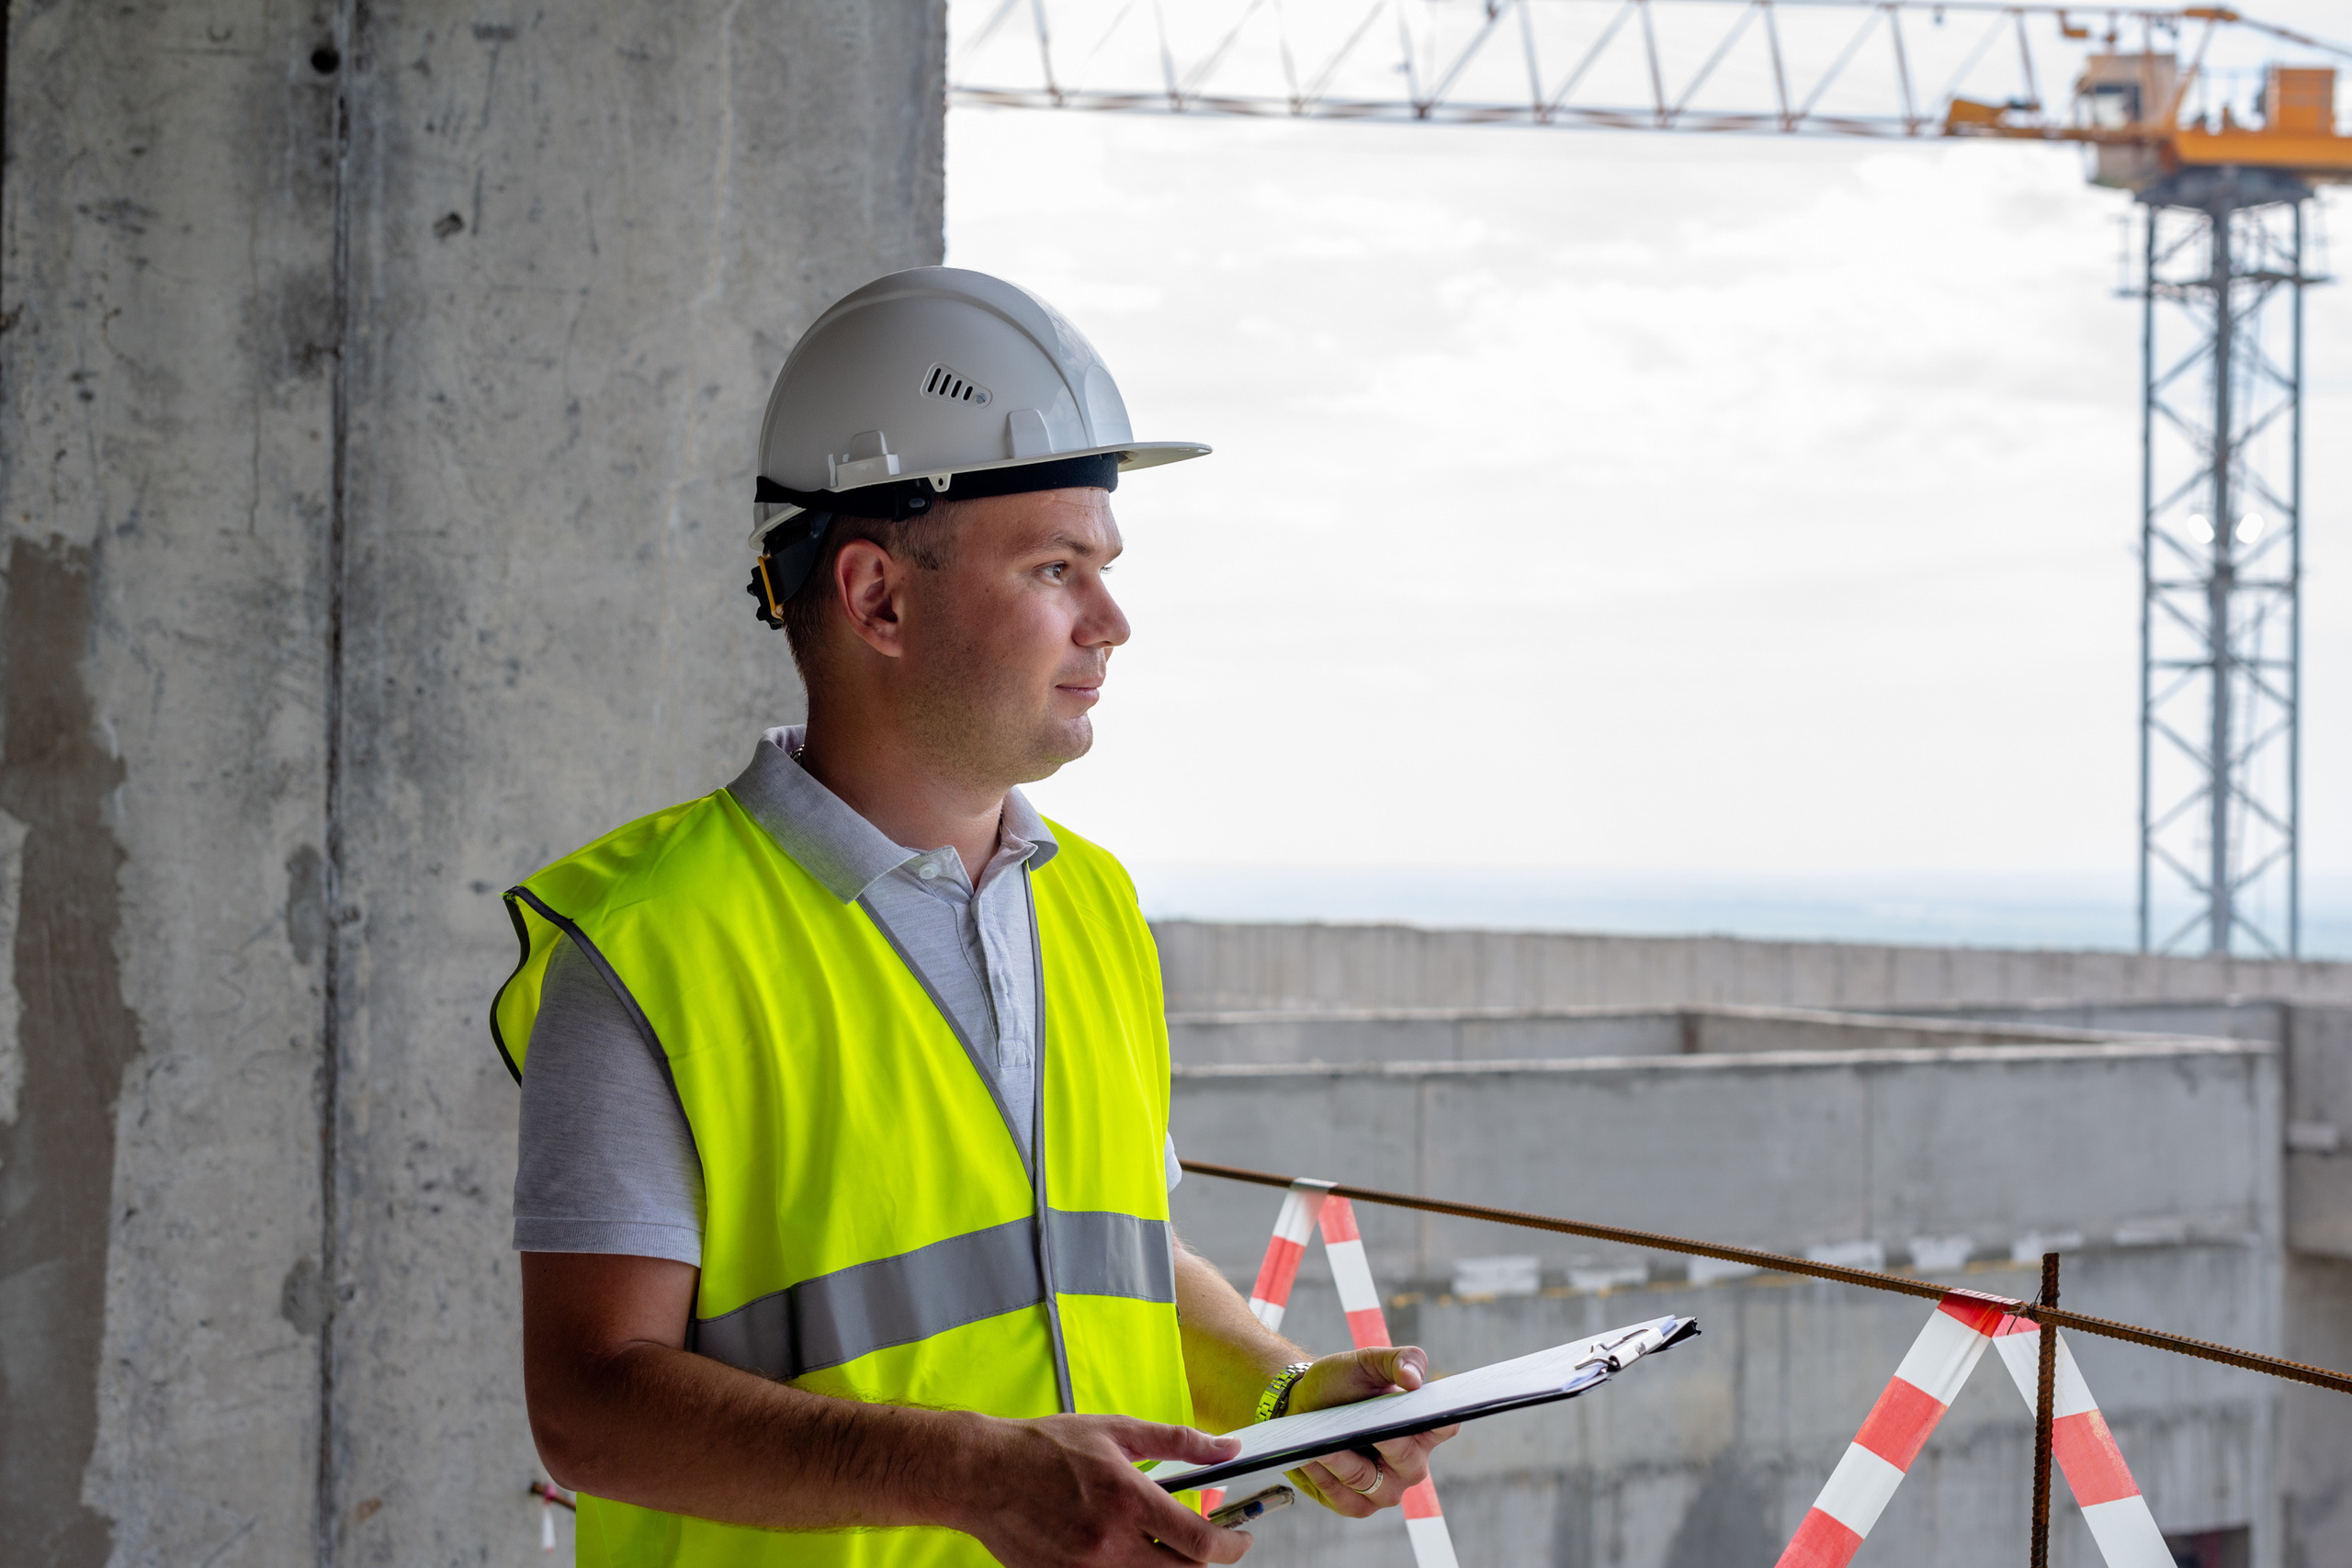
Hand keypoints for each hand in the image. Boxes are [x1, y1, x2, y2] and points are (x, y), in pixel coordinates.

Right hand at [954, 1413, 1253, 1564]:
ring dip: (1167, 1567)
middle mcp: (1109, 1541)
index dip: (1233, 1545)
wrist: (982, 1474)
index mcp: (1127, 1498)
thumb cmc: (1044, 1448)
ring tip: (1163, 1542)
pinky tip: (1126, 1550)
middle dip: (1204, 1559)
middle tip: (1207, 1539)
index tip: (1241, 1538)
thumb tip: (1227, 1449)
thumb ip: (1179, 1442)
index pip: (1201, 1542)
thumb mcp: (1117, 1431)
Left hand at [1280, 1347, 1460, 1517]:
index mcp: (1420, 1426)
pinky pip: (1348, 1500)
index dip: (1439, 1420)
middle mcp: (1410, 1461)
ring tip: (1321, 1444)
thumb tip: (1414, 1379)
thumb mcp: (1367, 1362)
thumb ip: (1398, 1360)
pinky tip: (1310, 1459)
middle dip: (1383, 1442)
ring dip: (1344, 1462)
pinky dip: (1326, 1479)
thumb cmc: (1341, 1383)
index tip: (1421, 1412)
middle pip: (1408, 1461)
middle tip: (1359, 1427)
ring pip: (1373, 1483)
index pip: (1444, 1426)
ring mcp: (1387, 1487)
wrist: (1302, 1404)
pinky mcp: (1358, 1504)